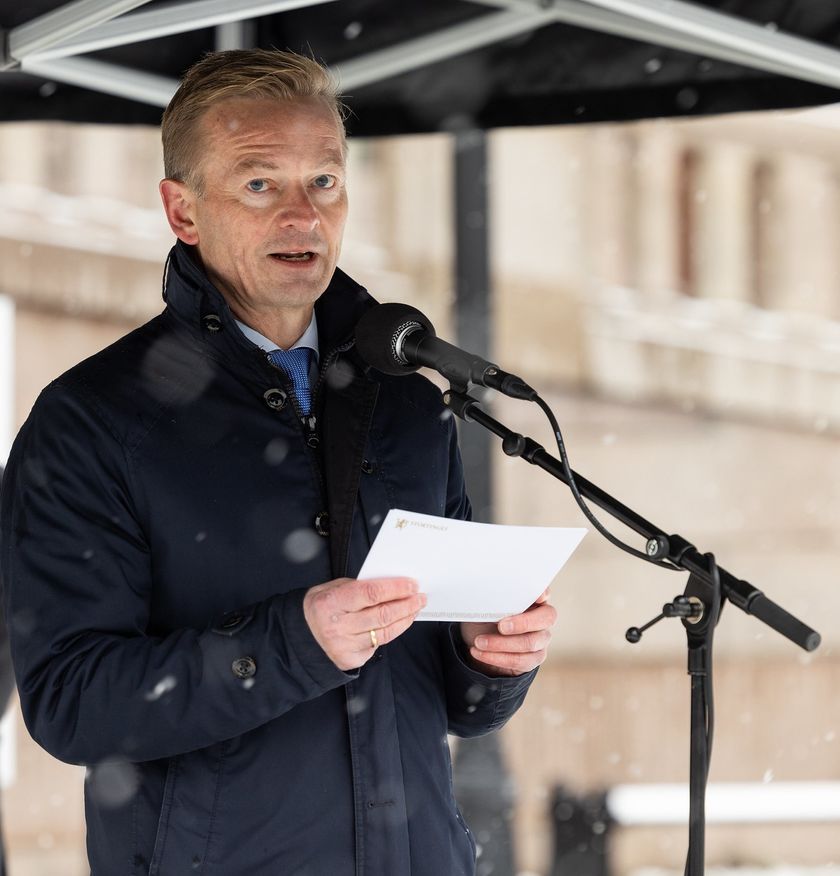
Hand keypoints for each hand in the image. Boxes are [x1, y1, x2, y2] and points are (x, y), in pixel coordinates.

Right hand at [303, 577, 425, 670]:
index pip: (371, 593)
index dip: (395, 589)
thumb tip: (390, 585)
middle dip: (407, 604)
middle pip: (383, 614)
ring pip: (385, 632)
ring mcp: (345, 646)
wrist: (299, 638)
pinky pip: (377, 645)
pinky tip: (398, 623)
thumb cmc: (319, 607)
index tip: (412, 585)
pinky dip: (390, 632)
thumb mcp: (331, 589)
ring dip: (405, 619)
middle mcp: (338, 626)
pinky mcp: (350, 660)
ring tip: (415, 609)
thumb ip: (358, 587)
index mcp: (332, 602)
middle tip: (420, 597)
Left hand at [460, 588, 556, 676]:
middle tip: (500, 626)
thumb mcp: (486, 606)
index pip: (544, 592)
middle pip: (547, 618)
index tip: (538, 597)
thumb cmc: (486, 618)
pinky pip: (520, 661)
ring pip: (530, 643)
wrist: (479, 643)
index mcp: (532, 600)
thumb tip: (489, 596)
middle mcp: (542, 618)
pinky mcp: (533, 659)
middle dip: (523, 622)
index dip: (543, 593)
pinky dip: (497, 657)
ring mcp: (541, 639)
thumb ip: (494, 600)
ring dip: (501, 644)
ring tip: (479, 642)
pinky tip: (480, 653)